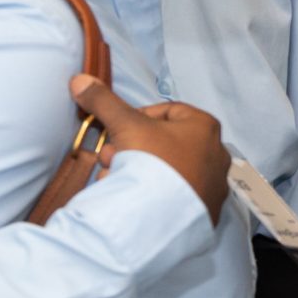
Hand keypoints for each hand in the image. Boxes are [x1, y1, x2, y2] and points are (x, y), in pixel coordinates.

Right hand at [69, 75, 230, 224]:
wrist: (162, 217)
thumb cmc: (152, 161)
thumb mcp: (125, 124)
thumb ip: (103, 101)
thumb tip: (80, 80)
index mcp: (205, 127)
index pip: (167, 111)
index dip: (136, 118)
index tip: (118, 130)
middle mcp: (216, 154)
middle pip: (165, 143)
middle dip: (132, 149)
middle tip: (111, 157)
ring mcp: (213, 186)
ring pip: (167, 171)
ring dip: (137, 172)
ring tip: (115, 179)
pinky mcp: (205, 212)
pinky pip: (175, 196)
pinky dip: (153, 195)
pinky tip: (131, 199)